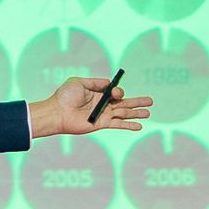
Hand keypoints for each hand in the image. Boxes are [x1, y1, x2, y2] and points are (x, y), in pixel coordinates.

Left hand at [30, 76, 152, 137]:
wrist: (57, 112)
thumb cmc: (65, 96)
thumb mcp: (79, 82)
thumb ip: (96, 82)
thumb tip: (109, 83)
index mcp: (97, 93)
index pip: (115, 92)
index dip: (119, 92)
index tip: (116, 93)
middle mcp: (102, 104)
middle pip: (124, 102)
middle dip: (137, 101)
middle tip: (151, 101)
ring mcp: (102, 115)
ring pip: (123, 113)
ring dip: (137, 113)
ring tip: (149, 112)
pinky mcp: (101, 124)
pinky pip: (118, 124)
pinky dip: (128, 125)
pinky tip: (139, 126)